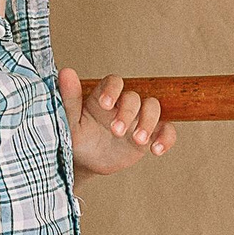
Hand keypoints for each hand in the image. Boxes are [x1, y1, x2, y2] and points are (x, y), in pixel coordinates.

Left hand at [59, 69, 175, 175]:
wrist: (87, 162)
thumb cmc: (77, 138)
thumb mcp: (70, 122)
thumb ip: (70, 99)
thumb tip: (66, 72)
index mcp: (104, 96)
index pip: (114, 82)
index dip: (112, 90)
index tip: (105, 105)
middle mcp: (123, 104)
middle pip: (134, 97)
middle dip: (127, 113)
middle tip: (116, 131)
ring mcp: (139, 118)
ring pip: (154, 108)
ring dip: (148, 123)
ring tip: (138, 140)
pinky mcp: (150, 134)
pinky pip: (166, 130)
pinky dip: (166, 138)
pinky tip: (156, 150)